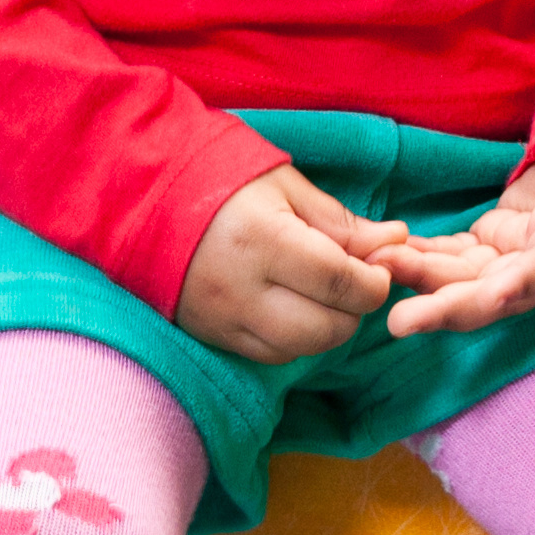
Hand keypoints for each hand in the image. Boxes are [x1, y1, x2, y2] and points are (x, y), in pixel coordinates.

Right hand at [173, 163, 403, 363]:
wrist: (138, 197)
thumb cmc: (216, 179)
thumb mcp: (283, 185)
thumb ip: (339, 222)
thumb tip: (395, 242)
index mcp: (262, 239)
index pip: (342, 282)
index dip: (375, 280)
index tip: (378, 265)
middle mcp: (241, 289)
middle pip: (326, 328)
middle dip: (355, 309)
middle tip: (352, 280)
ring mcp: (221, 318)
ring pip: (300, 349)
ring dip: (325, 327)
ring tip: (320, 292)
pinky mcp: (210, 334)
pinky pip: (269, 355)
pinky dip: (293, 338)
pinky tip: (290, 306)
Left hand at [386, 86, 534, 337]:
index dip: (522, 284)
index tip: (493, 298)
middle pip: (496, 293)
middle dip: (451, 307)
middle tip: (400, 322)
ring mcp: (517, 253)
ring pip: (466, 280)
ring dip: (422, 283)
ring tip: (374, 274)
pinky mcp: (495, 241)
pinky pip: (453, 257)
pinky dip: (419, 258)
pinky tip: (381, 253)